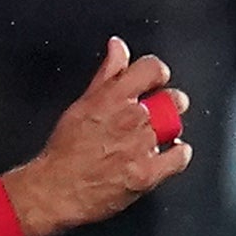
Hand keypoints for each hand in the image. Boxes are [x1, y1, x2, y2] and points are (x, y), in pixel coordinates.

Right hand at [2, 38, 191, 235]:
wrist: (55, 189)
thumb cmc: (64, 150)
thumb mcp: (82, 103)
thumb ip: (107, 73)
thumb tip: (118, 46)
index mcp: (112, 97)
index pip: (152, 69)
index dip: (158, 73)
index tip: (156, 80)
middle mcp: (131, 118)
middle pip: (173, 99)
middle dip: (169, 104)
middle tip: (158, 113)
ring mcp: (141, 146)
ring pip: (175, 127)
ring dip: (167, 131)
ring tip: (152, 138)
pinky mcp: (148, 173)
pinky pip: (180, 157)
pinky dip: (178, 154)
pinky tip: (169, 154)